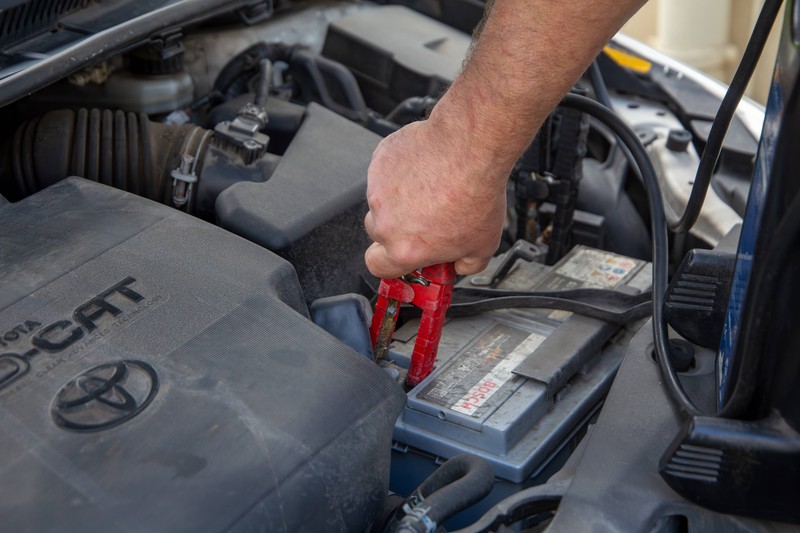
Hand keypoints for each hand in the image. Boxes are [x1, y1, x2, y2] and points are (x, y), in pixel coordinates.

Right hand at [364, 113, 511, 278]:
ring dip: (398, 199)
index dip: (388, 263)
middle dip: (397, 228)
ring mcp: (377, 190)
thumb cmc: (475, 193)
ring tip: (430, 188)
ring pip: (381, 201)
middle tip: (424, 218)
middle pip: (378, 232)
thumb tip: (462, 265)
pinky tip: (425, 169)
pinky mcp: (379, 162)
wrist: (470, 149)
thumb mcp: (483, 246)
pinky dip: (400, 172)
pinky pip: (384, 172)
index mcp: (404, 249)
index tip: (401, 257)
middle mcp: (385, 222)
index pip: (377, 266)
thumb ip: (467, 264)